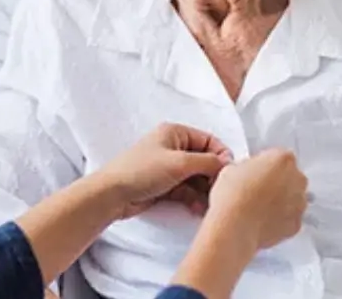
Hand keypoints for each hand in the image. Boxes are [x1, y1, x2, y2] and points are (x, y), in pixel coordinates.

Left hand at [95, 122, 233, 218]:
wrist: (112, 194)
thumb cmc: (142, 171)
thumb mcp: (180, 163)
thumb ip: (207, 162)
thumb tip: (227, 164)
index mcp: (175, 133)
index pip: (208, 140)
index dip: (221, 156)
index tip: (229, 173)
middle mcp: (172, 147)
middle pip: (203, 161)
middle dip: (213, 177)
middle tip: (220, 192)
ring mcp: (168, 167)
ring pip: (196, 178)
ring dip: (204, 191)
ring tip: (209, 205)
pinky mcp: (164, 185)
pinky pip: (186, 190)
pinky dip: (193, 198)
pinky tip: (198, 209)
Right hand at [205, 148, 308, 249]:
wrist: (234, 226)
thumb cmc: (233, 196)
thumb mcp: (232, 167)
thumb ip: (249, 166)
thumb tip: (248, 173)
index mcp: (283, 159)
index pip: (278, 157)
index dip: (265, 164)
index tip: (256, 172)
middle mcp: (297, 178)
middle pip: (290, 176)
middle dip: (277, 181)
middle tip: (257, 189)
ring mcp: (299, 202)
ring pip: (293, 197)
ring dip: (281, 200)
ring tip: (258, 206)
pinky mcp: (296, 223)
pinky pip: (290, 217)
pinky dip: (280, 218)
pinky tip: (263, 220)